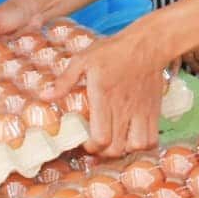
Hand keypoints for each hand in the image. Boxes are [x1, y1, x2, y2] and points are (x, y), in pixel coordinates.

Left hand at [45, 26, 171, 156]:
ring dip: (123, 150)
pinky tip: (132, 138)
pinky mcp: (153, 111)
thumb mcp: (83, 60)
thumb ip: (64, 80)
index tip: (84, 140)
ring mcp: (140, 111)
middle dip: (103, 152)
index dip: (90, 146)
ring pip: (135, 146)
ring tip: (115, 142)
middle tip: (96, 143)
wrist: (146, 45)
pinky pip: (151, 140)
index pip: (101, 137)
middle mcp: (123, 108)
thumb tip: (44, 96)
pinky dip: (142, 145)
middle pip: (116, 148)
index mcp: (103, 96)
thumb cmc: (112, 51)